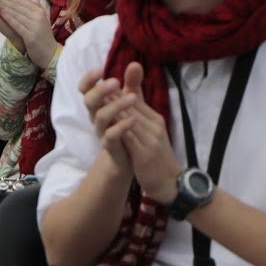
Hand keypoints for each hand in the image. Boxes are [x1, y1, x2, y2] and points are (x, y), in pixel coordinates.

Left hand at [0, 0, 57, 67]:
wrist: (51, 53)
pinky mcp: (30, 36)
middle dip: (5, 0)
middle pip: (18, 6)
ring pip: (17, 14)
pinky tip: (1, 14)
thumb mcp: (41, 19)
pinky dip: (9, 18)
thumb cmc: (43, 36)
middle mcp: (38, 17)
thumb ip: (34, 7)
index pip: (22, 2)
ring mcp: (35, 27)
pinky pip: (18, 25)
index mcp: (40, 12)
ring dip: (5, 7)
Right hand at [79, 67, 132, 172]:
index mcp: (98, 103)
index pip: (84, 89)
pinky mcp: (110, 145)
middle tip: (116, 81)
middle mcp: (95, 116)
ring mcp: (101, 131)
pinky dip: (121, 126)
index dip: (88, 79)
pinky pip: (111, 135)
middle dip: (100, 90)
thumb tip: (134, 63)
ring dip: (116, 105)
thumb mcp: (130, 100)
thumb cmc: (126, 123)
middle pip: (88, 101)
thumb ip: (132, 83)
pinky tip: (134, 119)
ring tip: (133, 98)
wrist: (129, 155)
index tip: (101, 70)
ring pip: (100, 116)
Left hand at [111, 62, 180, 203]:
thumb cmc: (156, 156)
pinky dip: (117, 128)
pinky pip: (128, 138)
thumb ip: (138, 115)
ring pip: (129, 119)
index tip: (101, 83)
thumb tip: (126, 97)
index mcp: (154, 119)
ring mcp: (150, 139)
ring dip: (113, 109)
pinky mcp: (145, 154)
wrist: (170, 182)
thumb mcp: (149, 132)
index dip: (116, 92)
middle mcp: (154, 126)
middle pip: (131, 106)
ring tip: (97, 101)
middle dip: (113, 96)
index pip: (134, 100)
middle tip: (95, 87)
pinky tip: (105, 124)